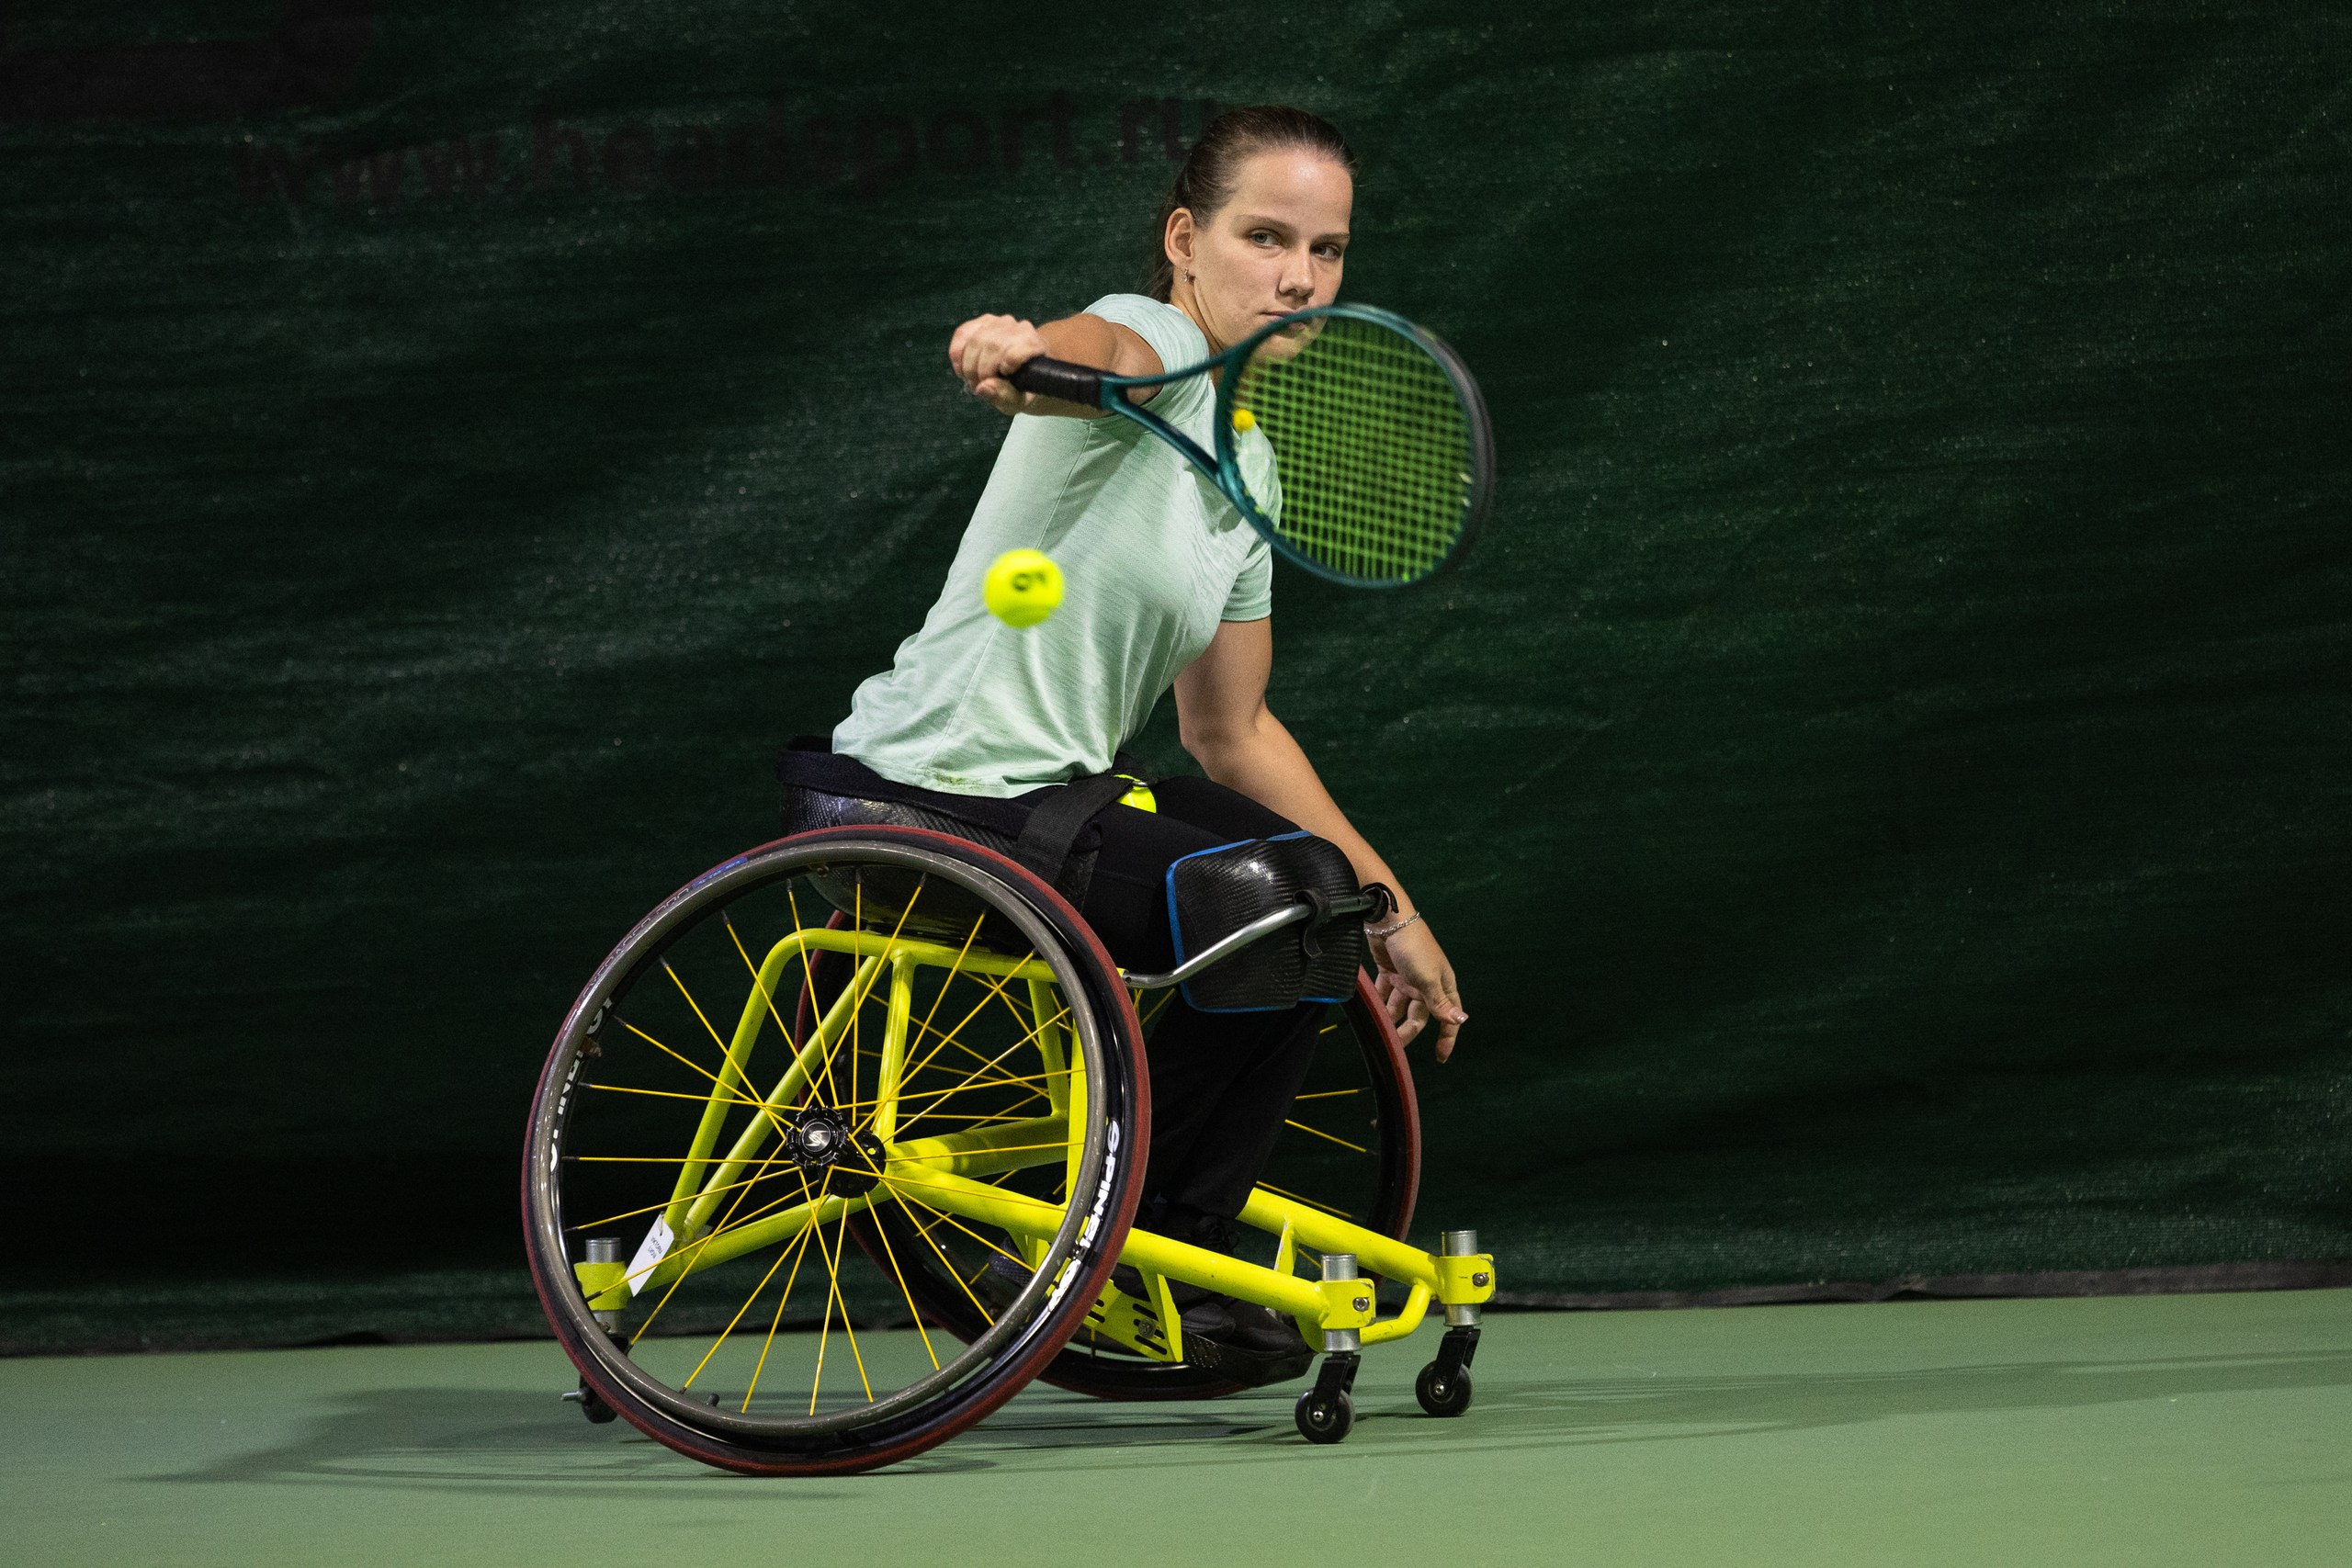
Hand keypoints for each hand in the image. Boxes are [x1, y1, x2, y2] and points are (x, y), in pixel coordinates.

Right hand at [948, 313, 1054, 415]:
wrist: (1021, 372)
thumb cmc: (1022, 389)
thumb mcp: (1019, 401)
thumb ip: (1005, 397)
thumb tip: (982, 387)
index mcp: (1035, 348)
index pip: (1018, 350)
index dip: (1005, 364)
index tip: (1002, 376)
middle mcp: (1020, 329)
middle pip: (992, 345)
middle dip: (980, 371)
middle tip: (978, 387)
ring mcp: (1001, 323)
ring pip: (976, 339)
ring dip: (968, 365)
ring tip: (972, 380)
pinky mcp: (983, 321)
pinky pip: (963, 333)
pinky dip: (957, 353)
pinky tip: (961, 369)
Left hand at [1369, 920, 1466, 1061]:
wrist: (1389, 920)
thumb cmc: (1414, 948)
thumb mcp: (1427, 979)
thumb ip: (1439, 1002)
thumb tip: (1461, 1020)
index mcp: (1442, 985)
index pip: (1448, 1016)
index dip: (1446, 1037)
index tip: (1440, 1057)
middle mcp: (1426, 983)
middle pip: (1419, 1015)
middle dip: (1408, 1031)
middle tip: (1394, 1044)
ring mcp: (1407, 977)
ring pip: (1400, 1006)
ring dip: (1391, 1018)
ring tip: (1379, 1030)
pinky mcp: (1389, 971)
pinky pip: (1386, 993)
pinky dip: (1380, 1002)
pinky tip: (1372, 1012)